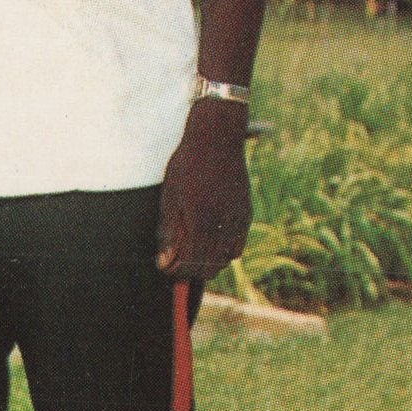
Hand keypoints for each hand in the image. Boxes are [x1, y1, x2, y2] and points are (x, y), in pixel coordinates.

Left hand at [156, 101, 252, 282]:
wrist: (217, 139)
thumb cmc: (187, 164)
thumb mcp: (170, 197)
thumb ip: (169, 232)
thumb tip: (165, 262)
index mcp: (200, 221)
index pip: (190, 264)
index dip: (176, 271)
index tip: (166, 266)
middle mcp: (223, 224)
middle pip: (210, 268)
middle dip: (191, 270)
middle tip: (178, 261)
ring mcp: (238, 220)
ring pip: (226, 259)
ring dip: (209, 261)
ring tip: (194, 250)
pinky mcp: (246, 213)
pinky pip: (238, 245)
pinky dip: (225, 250)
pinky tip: (211, 239)